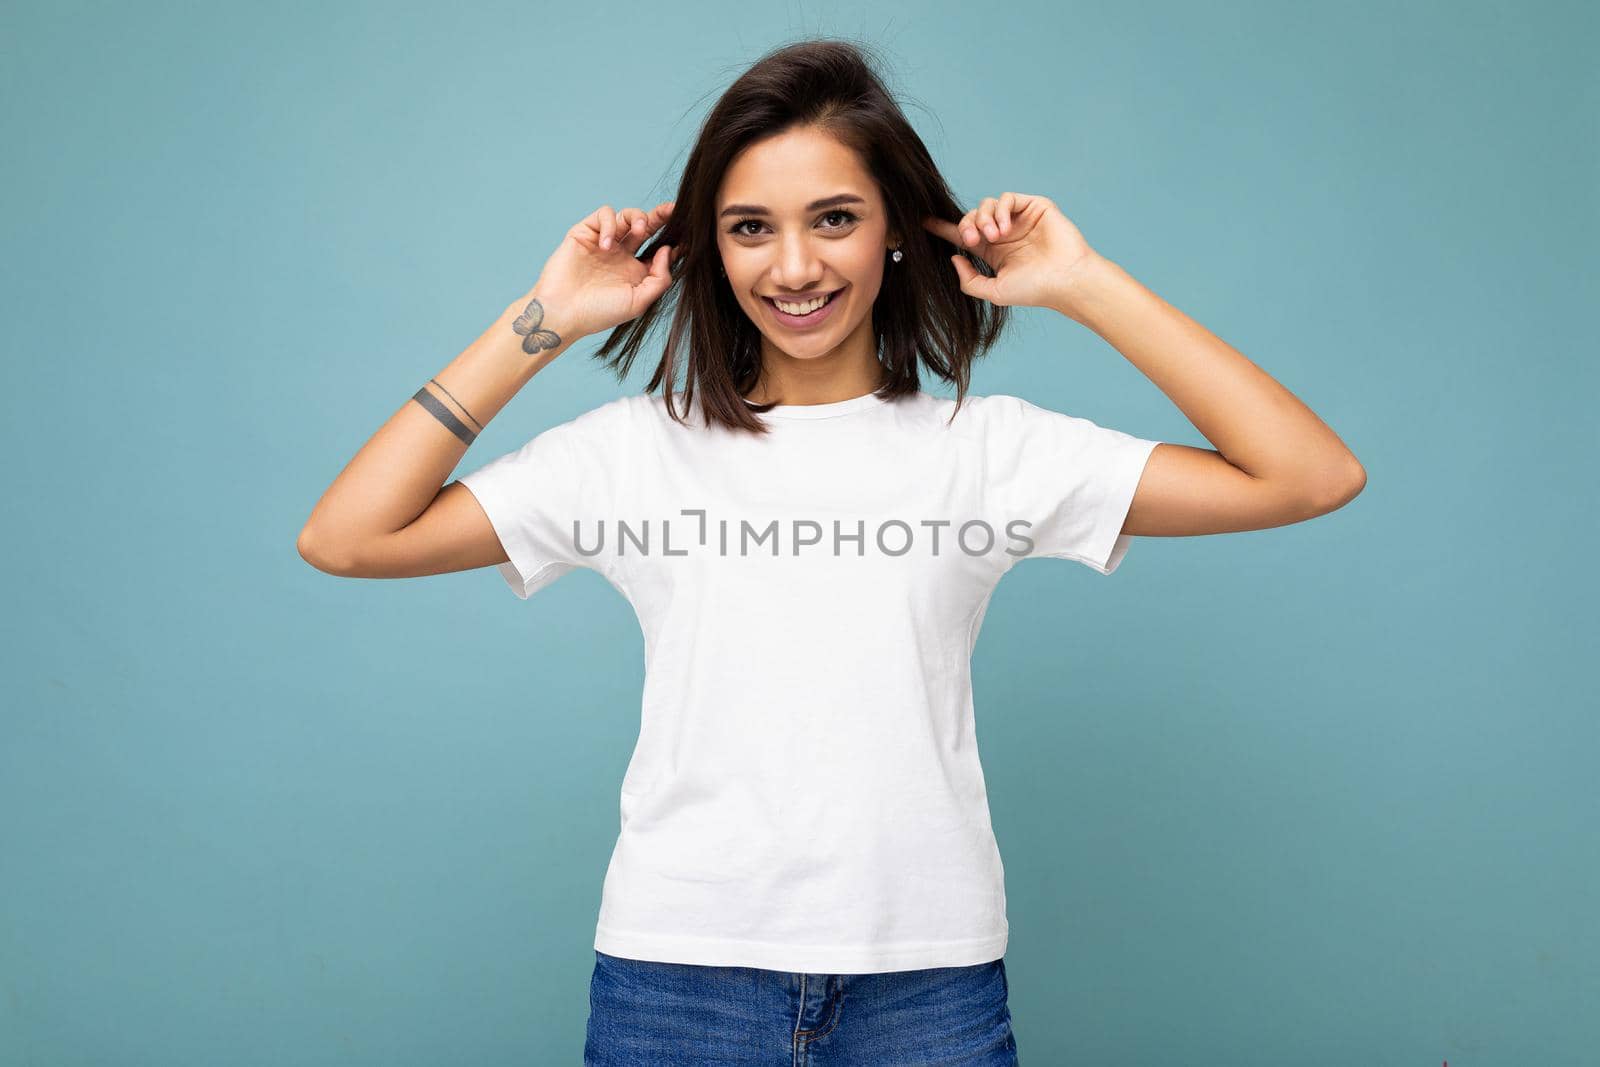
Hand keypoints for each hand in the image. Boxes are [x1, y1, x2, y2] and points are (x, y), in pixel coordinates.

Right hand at [526, 201, 680, 340]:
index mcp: (636, 271)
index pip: (660, 249)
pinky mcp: (585, 233)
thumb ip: (659, 278)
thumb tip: (669, 250)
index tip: (687, 238)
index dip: (674, 241)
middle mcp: (621, 254)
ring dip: (637, 218)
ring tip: (639, 230)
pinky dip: (609, 224)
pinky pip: (603, 215)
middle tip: (673, 211)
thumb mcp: (639, 301)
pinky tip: (607, 244)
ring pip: (627, 216)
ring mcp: (603, 243)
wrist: (562, 313)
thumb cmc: (599, 313)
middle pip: (647, 227)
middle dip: (661, 216)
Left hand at [921, 192, 1096, 311]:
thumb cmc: (1034, 289)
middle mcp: (1004, 233)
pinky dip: (1001, 210)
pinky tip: (1005, 228)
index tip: (923, 222)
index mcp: (993, 251)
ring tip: (994, 237)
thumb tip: (954, 258)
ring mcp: (1019, 219)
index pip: (963, 235)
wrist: (1065, 280)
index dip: (942, 228)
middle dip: (965, 226)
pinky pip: (1008, 198)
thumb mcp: (994, 291)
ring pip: (987, 205)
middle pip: (971, 217)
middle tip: (972, 241)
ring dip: (984, 219)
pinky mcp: (1034, 207)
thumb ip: (969, 280)